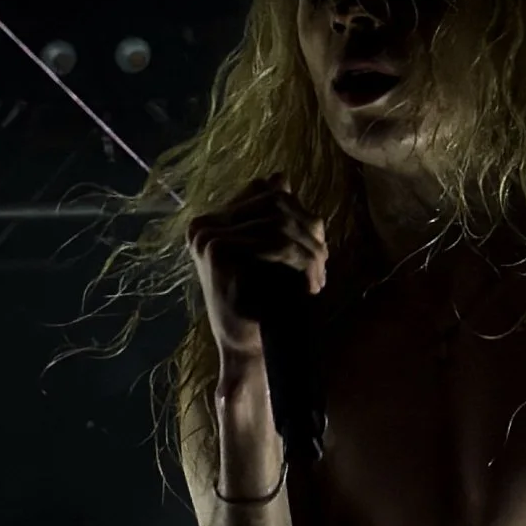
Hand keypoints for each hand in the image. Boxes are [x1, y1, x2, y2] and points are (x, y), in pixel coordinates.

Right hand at [186, 174, 327, 363]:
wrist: (248, 349)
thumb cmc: (261, 305)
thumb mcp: (269, 254)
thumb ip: (271, 216)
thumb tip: (280, 176)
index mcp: (212, 221)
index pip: (266, 193)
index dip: (300, 215)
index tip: (318, 248)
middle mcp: (203, 225)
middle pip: (275, 203)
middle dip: (308, 231)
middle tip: (322, 264)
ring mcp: (206, 236)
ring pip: (278, 223)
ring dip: (309, 250)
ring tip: (318, 277)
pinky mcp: (216, 250)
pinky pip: (272, 242)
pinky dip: (301, 262)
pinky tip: (310, 284)